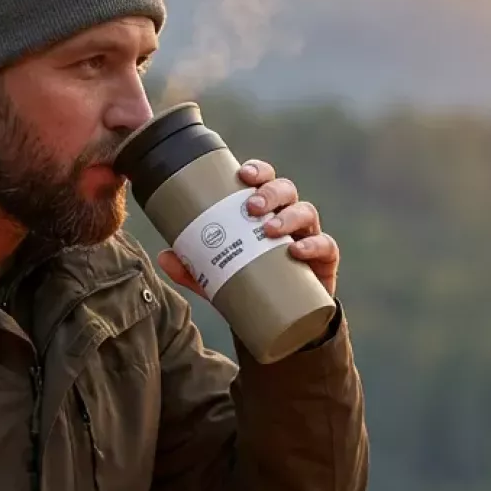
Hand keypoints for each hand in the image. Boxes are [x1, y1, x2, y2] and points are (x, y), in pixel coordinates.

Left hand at [158, 159, 339, 297]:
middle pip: (286, 190)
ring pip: (306, 212)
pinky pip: (326, 246)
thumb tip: (164, 256)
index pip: (265, 180)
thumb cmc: (252, 285)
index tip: (242, 174)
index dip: (258, 171)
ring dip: (287, 216)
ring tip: (268, 229)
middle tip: (251, 206)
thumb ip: (194, 268)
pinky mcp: (325, 261)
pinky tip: (298, 251)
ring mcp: (309, 236)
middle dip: (269, 192)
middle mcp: (289, 218)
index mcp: (266, 212)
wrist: (283, 320)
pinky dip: (314, 246)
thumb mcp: (219, 277)